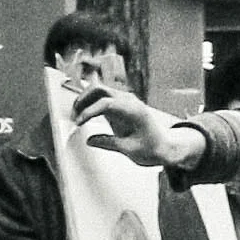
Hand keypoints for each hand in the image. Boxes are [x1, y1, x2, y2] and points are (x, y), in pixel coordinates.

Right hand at [71, 85, 202, 170]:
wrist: (165, 146)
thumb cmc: (152, 149)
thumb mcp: (130, 150)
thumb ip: (108, 143)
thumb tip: (89, 140)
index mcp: (134, 111)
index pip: (106, 103)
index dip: (89, 112)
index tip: (78, 123)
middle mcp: (129, 101)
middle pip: (100, 89)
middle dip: (83, 100)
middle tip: (74, 116)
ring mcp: (125, 100)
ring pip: (100, 90)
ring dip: (86, 100)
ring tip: (77, 116)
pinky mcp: (121, 104)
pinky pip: (103, 98)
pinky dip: (92, 103)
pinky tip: (85, 114)